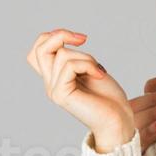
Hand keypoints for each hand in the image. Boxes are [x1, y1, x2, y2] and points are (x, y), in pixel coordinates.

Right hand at [25, 28, 134, 149]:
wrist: (118, 120)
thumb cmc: (108, 97)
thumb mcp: (90, 69)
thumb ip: (74, 58)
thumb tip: (64, 40)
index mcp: (55, 77)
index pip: (37, 51)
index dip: (53, 36)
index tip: (78, 39)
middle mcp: (50, 83)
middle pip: (39, 48)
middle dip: (61, 35)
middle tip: (83, 39)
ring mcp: (54, 90)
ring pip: (62, 55)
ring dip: (87, 57)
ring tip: (99, 71)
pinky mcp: (61, 95)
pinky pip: (69, 66)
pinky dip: (89, 65)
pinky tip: (100, 75)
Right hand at [131, 77, 155, 152]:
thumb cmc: (143, 136)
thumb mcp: (149, 115)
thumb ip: (152, 97)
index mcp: (126, 119)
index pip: (138, 105)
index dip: (155, 98)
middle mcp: (123, 134)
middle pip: (137, 122)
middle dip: (155, 113)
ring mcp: (125, 152)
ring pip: (135, 142)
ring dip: (147, 134)